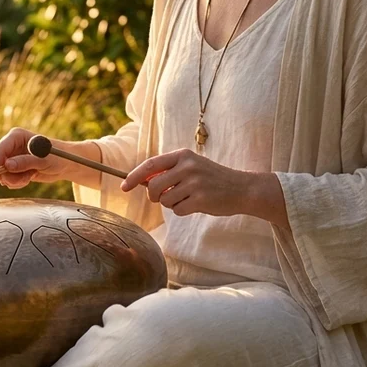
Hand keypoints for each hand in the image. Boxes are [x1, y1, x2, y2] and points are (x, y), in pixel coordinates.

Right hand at [0, 128, 73, 188]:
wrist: (65, 164)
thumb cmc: (58, 156)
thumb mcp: (43, 159)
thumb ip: (25, 162)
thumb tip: (7, 165)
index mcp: (16, 136)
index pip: (0, 149)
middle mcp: (12, 146)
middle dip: (8, 175)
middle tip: (23, 180)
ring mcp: (12, 157)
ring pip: (3, 174)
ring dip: (15, 180)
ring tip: (30, 176)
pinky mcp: (15, 168)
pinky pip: (8, 179)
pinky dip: (17, 182)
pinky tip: (29, 177)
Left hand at [119, 149, 287, 226]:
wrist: (242, 188)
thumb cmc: (212, 179)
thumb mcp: (191, 167)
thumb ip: (168, 171)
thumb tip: (141, 182)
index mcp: (183, 155)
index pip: (150, 165)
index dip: (133, 177)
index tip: (124, 186)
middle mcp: (187, 166)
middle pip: (153, 187)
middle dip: (154, 196)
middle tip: (164, 198)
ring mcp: (194, 183)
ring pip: (165, 200)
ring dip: (172, 204)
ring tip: (188, 198)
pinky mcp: (200, 199)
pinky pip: (177, 210)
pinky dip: (183, 211)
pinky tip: (197, 204)